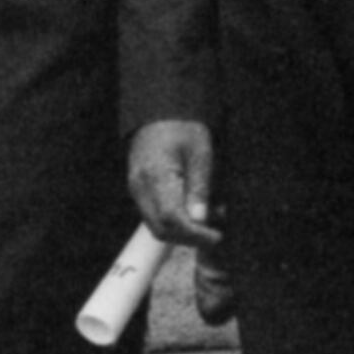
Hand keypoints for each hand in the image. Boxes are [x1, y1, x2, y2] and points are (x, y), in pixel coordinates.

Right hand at [129, 120, 219, 246]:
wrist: (159, 115)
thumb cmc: (183, 129)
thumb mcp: (201, 153)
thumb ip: (200, 187)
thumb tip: (200, 219)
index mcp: (156, 176)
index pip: (172, 218)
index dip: (194, 233)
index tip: (217, 236)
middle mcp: (140, 188)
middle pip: (160, 229)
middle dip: (189, 238)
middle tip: (216, 234)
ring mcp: (136, 191)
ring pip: (156, 226)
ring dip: (183, 231)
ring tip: (211, 220)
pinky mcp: (140, 192)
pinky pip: (155, 216)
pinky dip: (175, 221)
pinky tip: (196, 212)